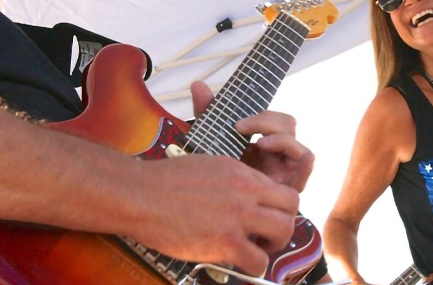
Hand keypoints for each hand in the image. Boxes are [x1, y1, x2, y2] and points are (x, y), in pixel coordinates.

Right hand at [132, 153, 298, 277]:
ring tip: (257, 250)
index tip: (267, 217)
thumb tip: (245, 195)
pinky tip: (239, 263)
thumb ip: (233, 180)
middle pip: (292, 207)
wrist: (140, 195)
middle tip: (267, 235)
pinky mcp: (225, 242)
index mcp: (242, 173)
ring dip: (274, 245)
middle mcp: (246, 191)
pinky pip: (258, 261)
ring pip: (284, 231)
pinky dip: (253, 266)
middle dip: (284, 223)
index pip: (282, 188)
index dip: (279, 207)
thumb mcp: (209, 167)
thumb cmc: (165, 181)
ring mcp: (238, 216)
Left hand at [191, 81, 314, 191]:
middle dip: (267, 122)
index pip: (273, 118)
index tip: (236, 123)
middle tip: (241, 129)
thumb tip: (198, 84)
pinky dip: (306, 164)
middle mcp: (276, 153)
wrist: (208, 212)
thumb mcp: (209, 143)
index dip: (260, 116)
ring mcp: (285, 170)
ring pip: (298, 145)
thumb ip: (208, 115)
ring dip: (281, 139)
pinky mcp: (289, 188)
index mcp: (261, 140)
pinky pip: (305, 173)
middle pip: (288, 125)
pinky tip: (302, 158)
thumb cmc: (213, 178)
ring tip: (260, 144)